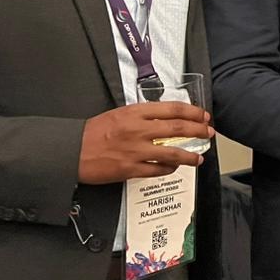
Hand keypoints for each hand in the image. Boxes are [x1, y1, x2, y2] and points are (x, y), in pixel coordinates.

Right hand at [78, 102, 212, 183]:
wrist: (71, 150)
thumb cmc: (93, 132)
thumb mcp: (119, 113)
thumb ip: (142, 115)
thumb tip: (166, 117)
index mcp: (136, 112)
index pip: (173, 109)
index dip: (193, 112)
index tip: (203, 115)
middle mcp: (138, 130)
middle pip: (177, 128)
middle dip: (198, 131)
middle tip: (208, 133)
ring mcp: (135, 150)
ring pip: (171, 153)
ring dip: (189, 156)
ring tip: (199, 158)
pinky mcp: (129, 169)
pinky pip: (156, 170)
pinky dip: (169, 170)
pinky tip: (174, 168)